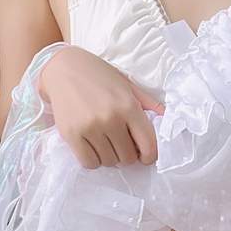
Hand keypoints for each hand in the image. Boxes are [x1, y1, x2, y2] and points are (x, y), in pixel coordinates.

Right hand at [36, 46, 165, 169]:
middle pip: (128, 157)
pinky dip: (94, 160)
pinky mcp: (71, 135)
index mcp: (128, 106)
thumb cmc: (99, 75)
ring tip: (106, 143)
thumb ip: (148, 103)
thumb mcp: (127, 84)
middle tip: (122, 144)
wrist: (63, 68)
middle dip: (128, 155)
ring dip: (110, 157)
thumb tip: (167, 118)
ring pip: (109, 162)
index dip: (149, 156)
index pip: (148, 145)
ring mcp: (90, 128)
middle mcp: (111, 119)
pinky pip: (89, 162)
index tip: (144, 155)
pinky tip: (94, 148)